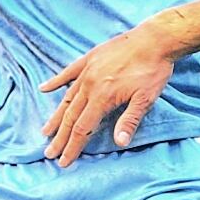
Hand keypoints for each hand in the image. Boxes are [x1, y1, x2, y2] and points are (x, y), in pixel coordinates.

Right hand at [39, 26, 176, 164]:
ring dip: (56, 116)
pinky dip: (56, 81)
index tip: (63, 160)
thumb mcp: (146, 98)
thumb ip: (130, 120)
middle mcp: (90, 85)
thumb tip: (119, 143)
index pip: (83, 128)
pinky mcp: (90, 58)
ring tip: (46, 130)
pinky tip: (44, 88)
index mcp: (103, 97)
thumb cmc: (153, 70)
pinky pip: (68, 72)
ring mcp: (88, 70)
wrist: (155, 39)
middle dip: (60, 137)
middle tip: (49, 152)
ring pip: (67, 97)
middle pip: (71, 116)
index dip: (72, 146)